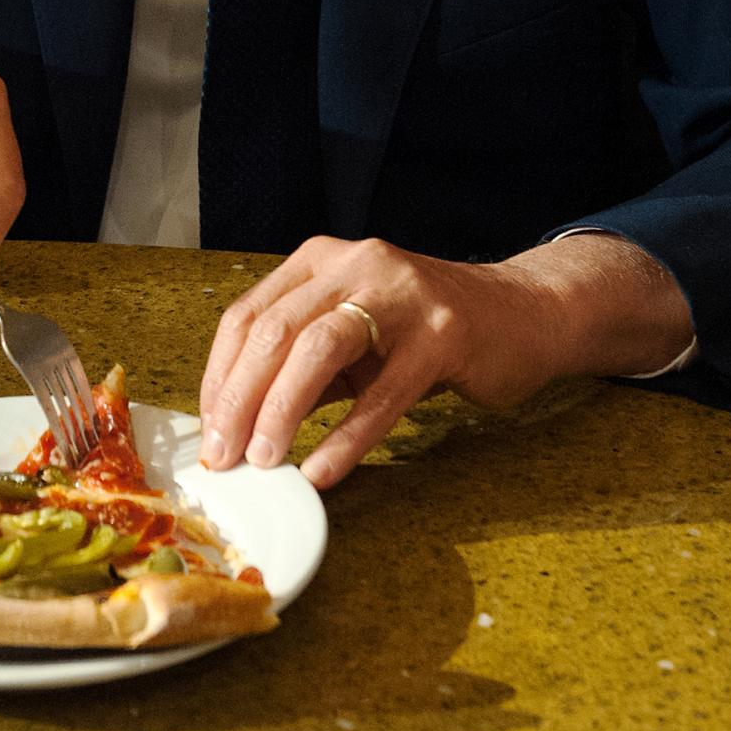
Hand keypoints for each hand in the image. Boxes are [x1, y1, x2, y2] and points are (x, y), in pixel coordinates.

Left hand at [198, 236, 561, 489]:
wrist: (523, 313)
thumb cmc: (424, 332)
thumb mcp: (352, 337)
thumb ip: (299, 368)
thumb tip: (239, 425)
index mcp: (319, 260)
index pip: (247, 314)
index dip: (219, 376)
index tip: (207, 429)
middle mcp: (354, 265)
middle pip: (274, 331)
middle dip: (239, 399)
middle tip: (223, 456)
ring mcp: (401, 296)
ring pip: (318, 350)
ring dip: (281, 411)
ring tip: (264, 462)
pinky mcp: (442, 336)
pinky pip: (383, 394)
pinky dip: (346, 437)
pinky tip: (323, 469)